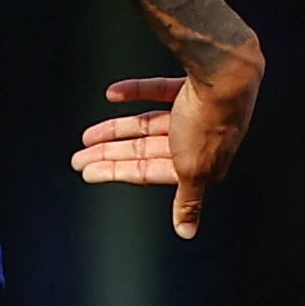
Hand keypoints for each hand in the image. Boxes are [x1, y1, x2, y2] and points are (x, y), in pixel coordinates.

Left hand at [71, 72, 256, 237]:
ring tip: (89, 135)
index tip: (88, 172)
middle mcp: (197, 142)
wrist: (226, 74)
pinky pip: (158, 92)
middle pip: (144, 150)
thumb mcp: (194, 170)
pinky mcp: (192, 89)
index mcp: (198, 164)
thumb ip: (188, 201)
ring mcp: (194, 115)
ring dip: (117, 129)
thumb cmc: (211, 123)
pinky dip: (137, 92)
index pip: (148, 171)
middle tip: (78, 157)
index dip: (116, 172)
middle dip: (110, 154)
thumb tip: (187, 232)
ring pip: (148, 124)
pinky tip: (113, 94)